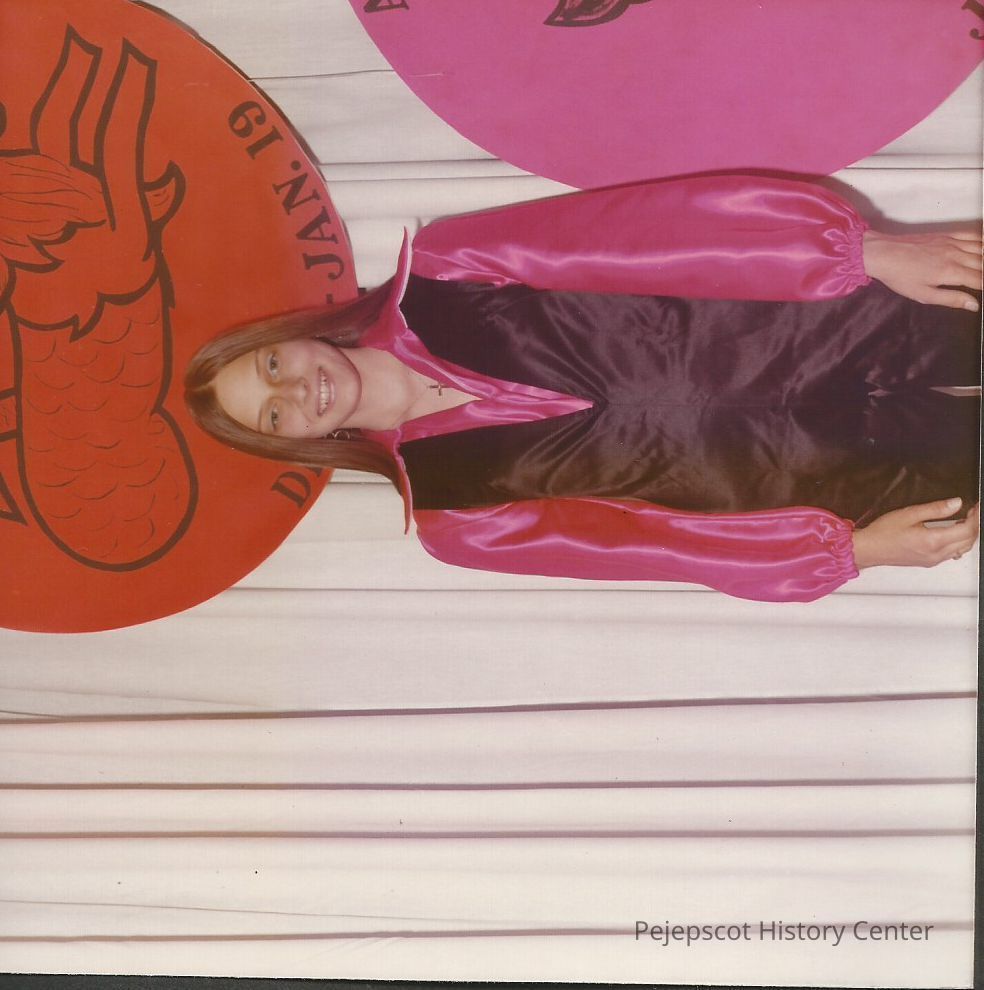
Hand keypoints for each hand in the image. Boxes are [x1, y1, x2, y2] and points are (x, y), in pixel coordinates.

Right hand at [852, 499, 979, 569]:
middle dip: (974, 524)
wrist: (868, 549)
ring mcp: (933, 560)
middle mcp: (936, 554)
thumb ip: (935, 509)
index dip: (975, 516)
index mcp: (932, 541)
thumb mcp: (909, 514)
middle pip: (968, 540)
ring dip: (968, 535)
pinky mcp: (929, 562)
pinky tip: (954, 534)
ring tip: (966, 520)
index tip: (976, 506)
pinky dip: (959, 543)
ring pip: (963, 548)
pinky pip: (953, 554)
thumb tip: (956, 503)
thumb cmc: (883, 533)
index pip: (967, 529)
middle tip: (973, 511)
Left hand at [862, 229, 981, 310]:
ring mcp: (952, 242)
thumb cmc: (900, 276)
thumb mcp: (923, 295)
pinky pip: (972, 235)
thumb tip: (974, 305)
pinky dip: (983, 241)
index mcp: (950, 272)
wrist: (884, 254)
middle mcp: (955, 255)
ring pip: (982, 248)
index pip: (980, 280)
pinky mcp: (947, 235)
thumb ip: (951, 299)